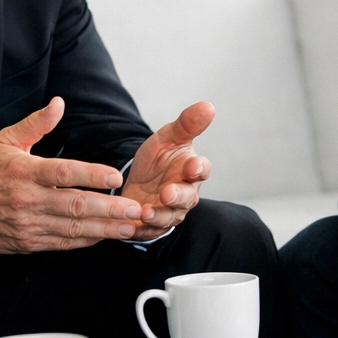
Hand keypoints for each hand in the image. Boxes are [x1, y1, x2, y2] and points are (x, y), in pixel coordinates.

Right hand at [0, 97, 145, 251]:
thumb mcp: (5, 140)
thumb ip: (36, 123)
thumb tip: (59, 104)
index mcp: (24, 171)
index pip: (63, 172)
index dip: (92, 175)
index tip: (115, 177)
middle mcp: (27, 199)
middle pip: (74, 205)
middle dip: (109, 209)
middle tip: (136, 209)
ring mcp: (27, 223)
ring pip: (72, 228)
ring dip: (104, 228)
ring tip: (130, 227)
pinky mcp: (27, 241)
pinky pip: (62, 243)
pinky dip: (85, 240)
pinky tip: (105, 235)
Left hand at [121, 102, 214, 239]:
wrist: (138, 181)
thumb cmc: (159, 160)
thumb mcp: (168, 138)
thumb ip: (187, 124)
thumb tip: (208, 106)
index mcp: (191, 170)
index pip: (202, 169)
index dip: (199, 168)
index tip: (193, 166)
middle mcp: (185, 193)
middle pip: (187, 198)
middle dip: (177, 197)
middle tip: (166, 193)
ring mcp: (169, 211)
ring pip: (168, 217)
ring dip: (158, 216)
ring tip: (145, 211)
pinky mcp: (152, 226)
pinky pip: (148, 231)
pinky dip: (140, 230)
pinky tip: (129, 226)